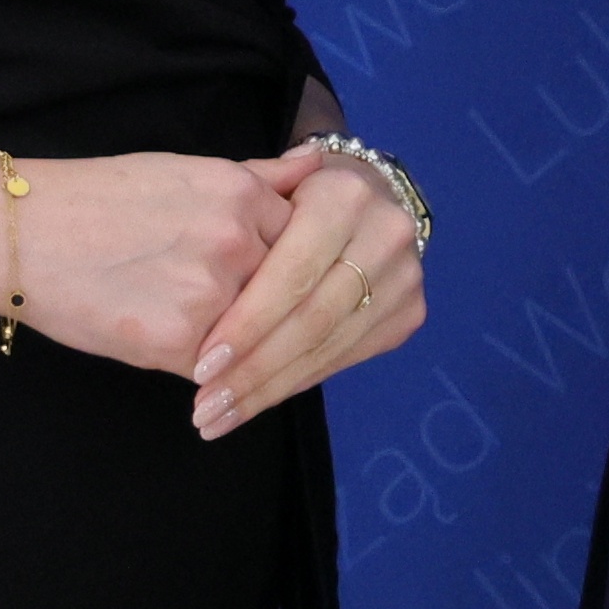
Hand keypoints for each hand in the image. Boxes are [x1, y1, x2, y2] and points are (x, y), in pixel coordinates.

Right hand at [5, 151, 295, 375]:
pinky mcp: (178, 343)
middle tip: (201, 292)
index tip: (250, 267)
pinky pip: (216, 368)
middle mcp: (238, 241)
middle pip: (286, 289)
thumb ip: (259, 177)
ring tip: (173, 310)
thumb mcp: (185, 170)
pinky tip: (158, 335)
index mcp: (244, 195)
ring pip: (254, 333)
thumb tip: (317, 166)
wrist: (21, 234)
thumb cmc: (100, 199)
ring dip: (231, 335)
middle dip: (259, 301)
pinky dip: (199, 363)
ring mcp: (211, 294)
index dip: (280, 261)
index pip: (304, 242)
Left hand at [185, 146, 429, 438]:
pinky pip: (346, 359)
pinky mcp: (409, 312)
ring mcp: (405, 277)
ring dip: (270, 390)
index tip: (200, 368)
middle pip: (313, 320)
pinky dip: (296, 384)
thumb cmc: (292, 196)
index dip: (247, 326)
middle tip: (204, 409)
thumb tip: (204, 265)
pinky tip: (255, 402)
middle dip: (254, 371)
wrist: (367, 195)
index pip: (291, 276)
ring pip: (329, 347)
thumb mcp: (260, 190)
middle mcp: (385, 235)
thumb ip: (230, 228)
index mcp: (344, 198)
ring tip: (217, 418)